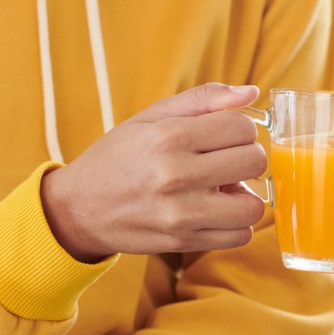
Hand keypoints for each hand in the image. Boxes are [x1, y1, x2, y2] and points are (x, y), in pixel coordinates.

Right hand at [42, 82, 268, 259]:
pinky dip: (235, 224)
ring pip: (253, 206)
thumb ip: (203, 99)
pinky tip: (214, 211)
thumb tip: (251, 92)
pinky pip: (240, 236)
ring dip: (244, 195)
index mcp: (169, 137)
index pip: (242, 127)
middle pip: (254, 162)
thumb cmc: (118, 156)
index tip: (225, 135)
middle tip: (225, 160)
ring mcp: (181, 214)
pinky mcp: (183, 242)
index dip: (240, 129)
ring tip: (221, 189)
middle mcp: (176, 176)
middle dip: (246, 157)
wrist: (79, 208)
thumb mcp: (151, 116)